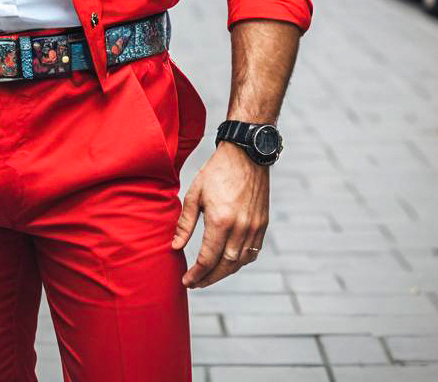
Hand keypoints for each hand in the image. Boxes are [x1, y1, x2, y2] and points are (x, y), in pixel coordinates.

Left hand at [171, 141, 268, 287]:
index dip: (196, 274)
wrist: (245, 155)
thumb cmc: (216, 171)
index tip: (186, 281)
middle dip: (208, 279)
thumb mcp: (194, 194)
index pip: (207, 259)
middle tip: (195, 283)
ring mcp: (254, 227)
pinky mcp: (263, 224)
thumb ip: (185, 223)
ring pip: (239, 262)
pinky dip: (240, 262)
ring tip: (209, 275)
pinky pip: (252, 252)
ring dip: (224, 273)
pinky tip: (229, 262)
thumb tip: (175, 247)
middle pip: (224, 266)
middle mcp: (240, 228)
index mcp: (220, 221)